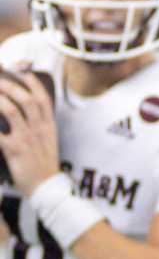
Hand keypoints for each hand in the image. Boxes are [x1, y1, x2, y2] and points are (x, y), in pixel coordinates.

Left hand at [0, 65, 60, 193]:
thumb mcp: (48, 141)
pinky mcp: (14, 149)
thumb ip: (39, 124)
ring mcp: (27, 139)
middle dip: (9, 85)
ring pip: (12, 110)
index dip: (31, 82)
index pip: (42, 98)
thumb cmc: (44, 165)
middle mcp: (39, 129)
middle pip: (26, 99)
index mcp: (48, 126)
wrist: (46, 188)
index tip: (20, 70)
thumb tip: (26, 110)